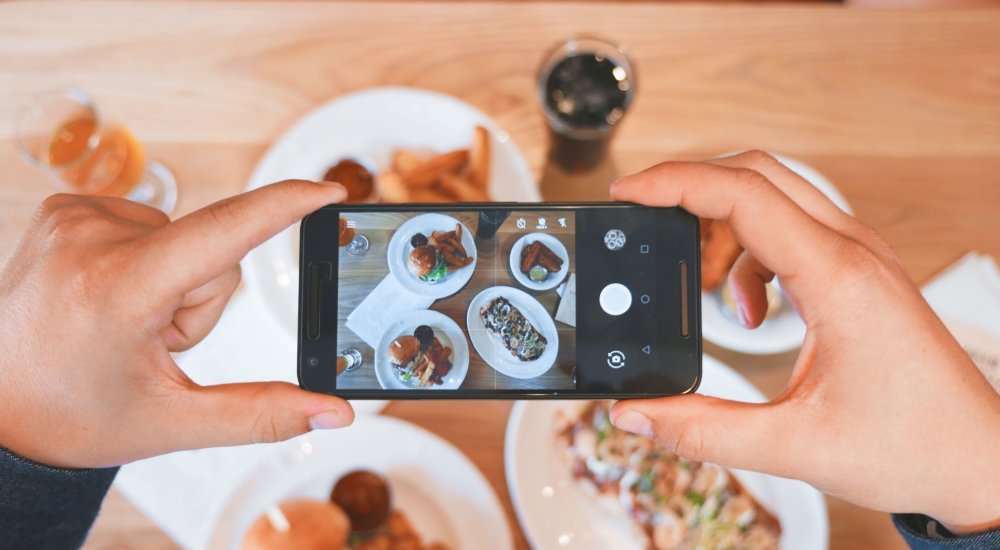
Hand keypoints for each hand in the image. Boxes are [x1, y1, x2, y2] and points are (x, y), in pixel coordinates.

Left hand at [0, 181, 354, 468]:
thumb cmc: (71, 416)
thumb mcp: (172, 422)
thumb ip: (263, 414)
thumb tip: (333, 414)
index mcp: (119, 289)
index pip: (224, 232)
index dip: (285, 206)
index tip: (329, 190)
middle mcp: (91, 238)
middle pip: (212, 253)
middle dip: (201, 301)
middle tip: (151, 343)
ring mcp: (73, 217)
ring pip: (183, 238)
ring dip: (172, 283)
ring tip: (123, 322)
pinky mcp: (65, 209)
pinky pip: (147, 225)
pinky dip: (145, 262)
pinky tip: (107, 297)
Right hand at [609, 151, 999, 532]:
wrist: (979, 460)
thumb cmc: (913, 446)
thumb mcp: (794, 446)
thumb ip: (703, 431)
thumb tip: (635, 413)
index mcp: (837, 278)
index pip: (743, 194)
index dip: (674, 183)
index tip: (628, 193)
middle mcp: (852, 252)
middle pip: (756, 174)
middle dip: (690, 190)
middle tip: (646, 221)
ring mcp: (860, 257)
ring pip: (774, 197)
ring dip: (721, 227)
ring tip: (702, 289)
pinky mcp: (859, 273)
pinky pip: (790, 231)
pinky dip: (750, 256)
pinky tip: (751, 310)